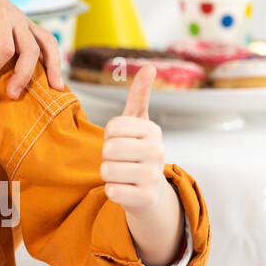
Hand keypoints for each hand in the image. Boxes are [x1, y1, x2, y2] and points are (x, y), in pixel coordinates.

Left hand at [0, 0, 64, 97]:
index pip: (4, 47)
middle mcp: (16, 17)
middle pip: (29, 49)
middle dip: (22, 74)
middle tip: (10, 95)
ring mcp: (24, 21)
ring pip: (45, 44)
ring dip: (51, 67)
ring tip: (54, 90)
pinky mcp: (26, 26)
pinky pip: (47, 41)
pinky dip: (54, 58)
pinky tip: (56, 79)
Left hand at [100, 65, 183, 265]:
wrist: (149, 191)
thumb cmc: (136, 150)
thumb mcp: (138, 122)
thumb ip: (139, 95)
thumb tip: (150, 66)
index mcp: (153, 131)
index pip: (112, 127)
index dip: (109, 135)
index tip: (121, 140)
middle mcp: (158, 152)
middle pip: (109, 149)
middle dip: (107, 155)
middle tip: (120, 159)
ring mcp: (154, 176)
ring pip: (107, 170)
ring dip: (108, 173)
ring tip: (123, 173)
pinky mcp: (146, 199)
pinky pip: (111, 191)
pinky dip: (112, 190)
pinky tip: (125, 189)